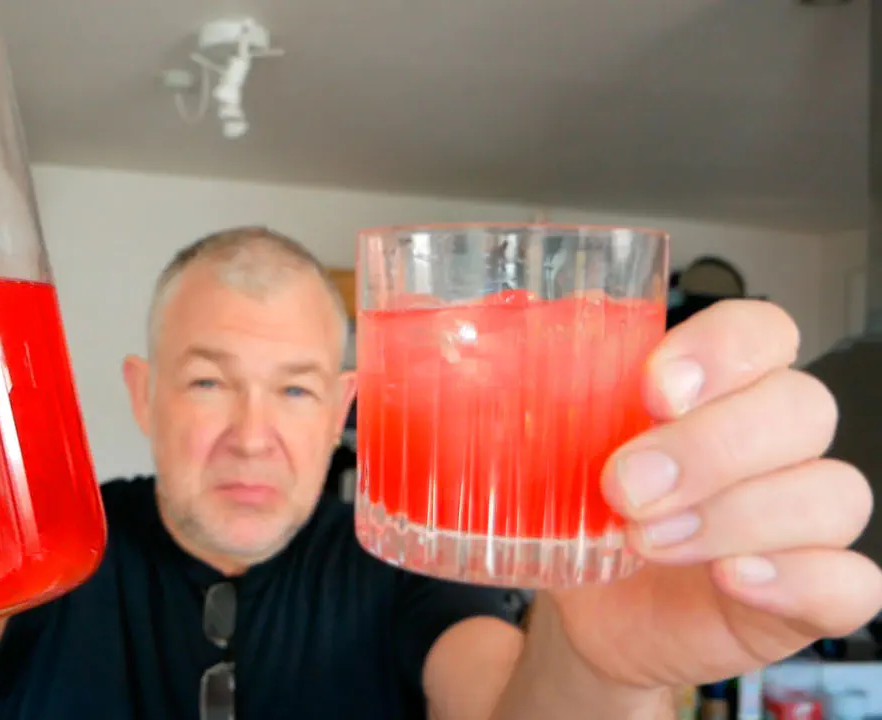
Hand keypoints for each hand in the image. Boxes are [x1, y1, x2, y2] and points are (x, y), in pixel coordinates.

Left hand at [549, 299, 881, 688]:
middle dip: (710, 445)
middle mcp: (774, 442)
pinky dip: (795, 578)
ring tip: (647, 539)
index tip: (653, 387)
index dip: (722, 349)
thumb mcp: (552, 450)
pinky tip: (728, 578)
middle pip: (800, 408)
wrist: (587, 613)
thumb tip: (470, 337)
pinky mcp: (816, 592)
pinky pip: (851, 581)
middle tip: (626, 484)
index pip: (763, 331)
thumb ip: (541, 396)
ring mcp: (803, 518)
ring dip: (734, 515)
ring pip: (830, 492)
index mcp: (720, 386)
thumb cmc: (584, 514)